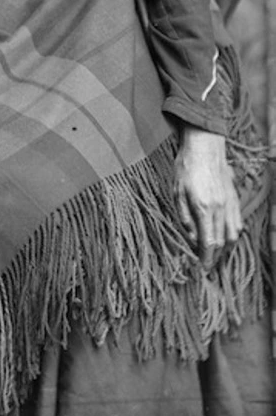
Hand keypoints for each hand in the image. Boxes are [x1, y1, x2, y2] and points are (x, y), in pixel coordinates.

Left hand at [174, 125, 242, 270]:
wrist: (205, 146)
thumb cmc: (186, 167)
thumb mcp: (176, 192)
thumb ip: (184, 218)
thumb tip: (192, 238)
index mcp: (204, 208)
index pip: (209, 242)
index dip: (207, 259)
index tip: (203, 269)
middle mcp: (221, 209)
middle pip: (223, 242)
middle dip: (217, 257)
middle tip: (209, 265)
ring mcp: (231, 204)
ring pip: (234, 235)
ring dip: (226, 248)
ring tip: (216, 254)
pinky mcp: (235, 198)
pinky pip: (238, 223)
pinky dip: (233, 235)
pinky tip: (225, 237)